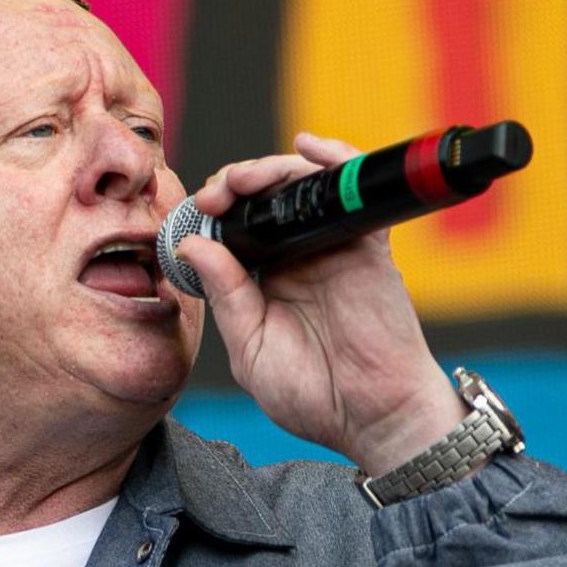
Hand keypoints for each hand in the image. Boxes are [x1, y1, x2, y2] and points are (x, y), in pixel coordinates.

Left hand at [175, 133, 466, 475]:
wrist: (375, 418)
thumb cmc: (316, 394)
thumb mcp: (250, 348)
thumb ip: (225, 295)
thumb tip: (192, 246)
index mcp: (266, 280)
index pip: (234, 228)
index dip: (212, 212)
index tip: (194, 213)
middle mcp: (298, 256)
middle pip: (263, 198)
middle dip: (233, 185)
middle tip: (215, 195)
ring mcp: (333, 246)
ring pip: (300, 186)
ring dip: (268, 170)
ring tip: (244, 181)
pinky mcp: (367, 244)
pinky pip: (351, 191)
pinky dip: (334, 159)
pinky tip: (307, 148)